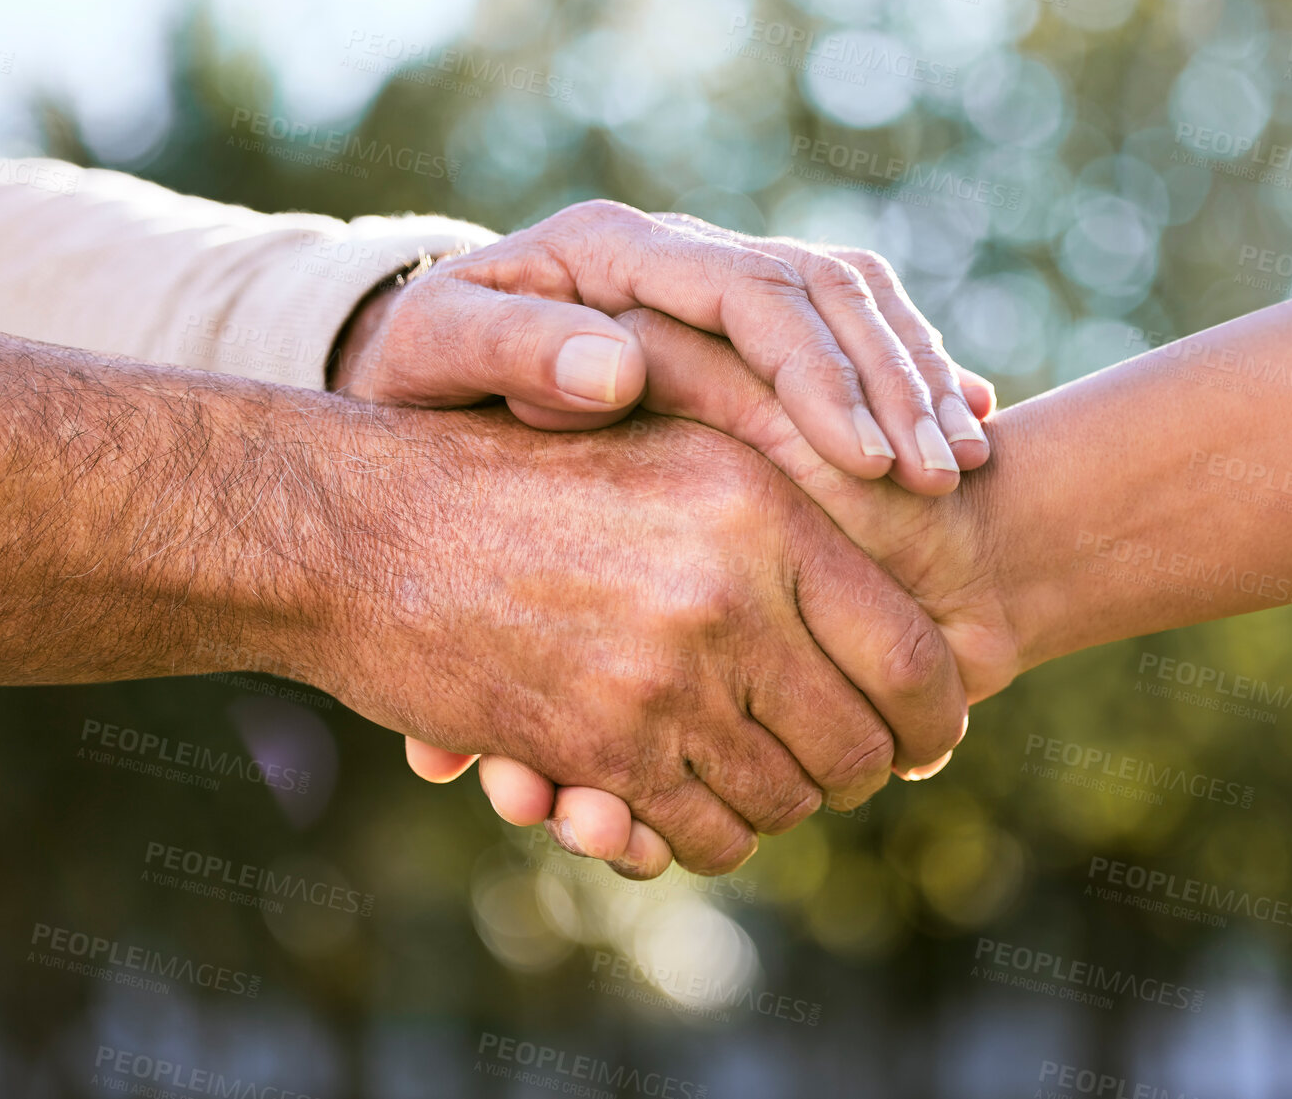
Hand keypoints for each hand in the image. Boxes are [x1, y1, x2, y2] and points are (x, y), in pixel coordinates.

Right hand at [309, 403, 968, 875]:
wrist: (358, 527)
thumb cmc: (514, 480)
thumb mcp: (664, 454)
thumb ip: (779, 523)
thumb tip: (892, 608)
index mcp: (759, 506)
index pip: (907, 652)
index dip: (933, 715)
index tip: (924, 737)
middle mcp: (727, 592)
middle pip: (862, 741)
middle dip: (862, 770)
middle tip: (839, 767)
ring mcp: (662, 678)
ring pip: (788, 796)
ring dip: (783, 802)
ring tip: (755, 773)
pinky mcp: (597, 750)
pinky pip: (708, 833)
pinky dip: (714, 836)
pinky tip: (690, 807)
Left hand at [328, 200, 991, 493]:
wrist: (422, 356)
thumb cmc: (422, 370)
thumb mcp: (434, 354)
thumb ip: (509, 351)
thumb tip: (618, 370)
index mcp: (616, 249)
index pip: (749, 295)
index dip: (818, 374)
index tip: (867, 464)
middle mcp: (681, 248)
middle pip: (823, 287)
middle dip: (892, 379)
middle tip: (942, 475)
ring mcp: (718, 273)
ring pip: (852, 299)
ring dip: (916, 375)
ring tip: (964, 462)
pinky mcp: (743, 313)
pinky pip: (850, 322)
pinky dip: (909, 370)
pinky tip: (958, 426)